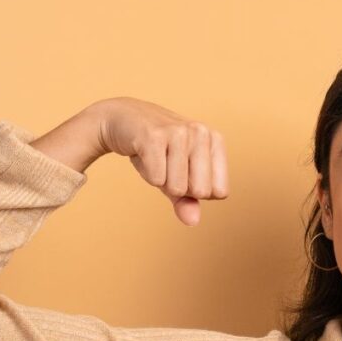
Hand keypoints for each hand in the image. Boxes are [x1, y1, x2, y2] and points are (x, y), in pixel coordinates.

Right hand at [91, 96, 229, 225]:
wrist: (122, 119)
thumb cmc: (156, 150)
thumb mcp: (176, 176)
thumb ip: (188, 201)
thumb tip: (193, 221)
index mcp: (214, 140)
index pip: (220, 192)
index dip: (197, 191)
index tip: (183, 171)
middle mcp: (201, 132)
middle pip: (201, 192)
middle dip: (180, 188)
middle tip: (167, 165)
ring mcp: (178, 132)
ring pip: (178, 188)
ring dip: (161, 180)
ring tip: (155, 158)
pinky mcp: (154, 136)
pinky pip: (157, 179)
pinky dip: (147, 173)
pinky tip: (143, 153)